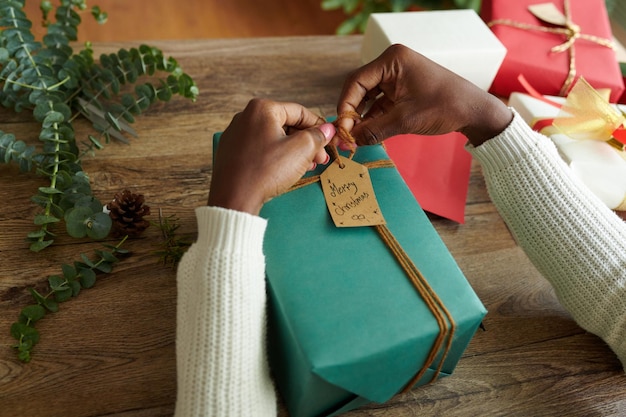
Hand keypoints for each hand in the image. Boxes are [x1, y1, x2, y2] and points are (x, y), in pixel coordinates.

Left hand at [208, 98, 334, 214]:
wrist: (235, 198)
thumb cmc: (267, 171)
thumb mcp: (301, 150)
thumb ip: (317, 136)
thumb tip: (327, 130)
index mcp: (262, 109)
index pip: (299, 112)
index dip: (319, 126)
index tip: (330, 139)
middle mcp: (245, 117)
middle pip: (286, 125)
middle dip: (307, 142)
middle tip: (321, 158)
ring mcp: (236, 135)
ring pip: (274, 138)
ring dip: (294, 151)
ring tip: (308, 166)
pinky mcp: (232, 152)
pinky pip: (261, 149)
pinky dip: (277, 156)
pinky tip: (288, 170)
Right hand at [336, 44, 512, 146]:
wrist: (473, 111)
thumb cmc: (444, 107)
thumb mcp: (405, 121)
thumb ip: (373, 130)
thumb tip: (349, 142)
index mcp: (392, 60)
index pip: (356, 81)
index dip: (346, 106)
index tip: (342, 127)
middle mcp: (392, 64)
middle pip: (360, 89)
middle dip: (353, 113)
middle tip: (346, 136)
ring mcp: (397, 76)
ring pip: (369, 97)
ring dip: (362, 117)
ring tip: (356, 138)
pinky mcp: (402, 89)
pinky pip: (380, 102)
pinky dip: (374, 117)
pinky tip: (368, 133)